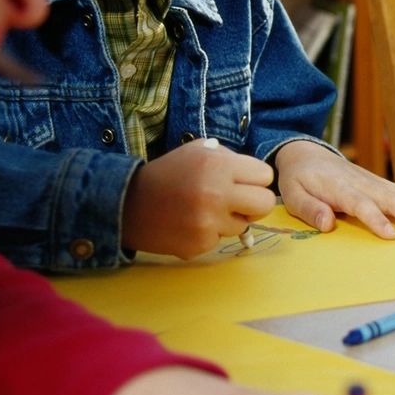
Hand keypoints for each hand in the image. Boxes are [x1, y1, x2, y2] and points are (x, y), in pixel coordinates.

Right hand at [122, 138, 275, 257]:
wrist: (128, 204)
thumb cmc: (168, 173)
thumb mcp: (197, 150)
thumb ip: (229, 158)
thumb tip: (256, 175)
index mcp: (218, 165)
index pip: (266, 176)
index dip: (255, 179)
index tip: (242, 182)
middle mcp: (216, 193)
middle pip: (265, 204)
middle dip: (254, 203)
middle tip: (237, 202)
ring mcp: (208, 222)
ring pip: (244, 225)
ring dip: (230, 219)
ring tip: (204, 210)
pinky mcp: (200, 244)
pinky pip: (221, 239)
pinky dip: (210, 233)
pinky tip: (191, 223)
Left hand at [274, 140, 394, 239]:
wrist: (308, 154)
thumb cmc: (300, 179)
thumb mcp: (293, 195)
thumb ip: (311, 209)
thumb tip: (328, 224)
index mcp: (340, 188)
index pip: (361, 204)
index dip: (376, 220)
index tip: (391, 235)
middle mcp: (364, 184)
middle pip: (392, 200)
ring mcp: (377, 183)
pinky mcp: (385, 184)